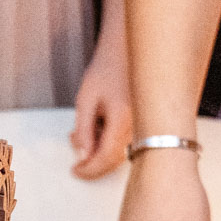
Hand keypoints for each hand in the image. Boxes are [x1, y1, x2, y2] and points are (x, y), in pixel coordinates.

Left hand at [71, 32, 132, 179]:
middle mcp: (138, 126)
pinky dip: (110, 141)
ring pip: (121, 152)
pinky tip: (99, 126)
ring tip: (85, 131)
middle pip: (115, 160)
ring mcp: (144, 125)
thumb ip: (84, 129)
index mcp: (123, 120)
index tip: (75, 171)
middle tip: (77, 161)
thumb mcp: (87, 98)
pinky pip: (127, 141)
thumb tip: (83, 154)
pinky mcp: (145, 122)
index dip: (88, 169)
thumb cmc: (107, 68)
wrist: (129, 49)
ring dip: (101, 150)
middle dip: (94, 164)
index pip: (105, 158)